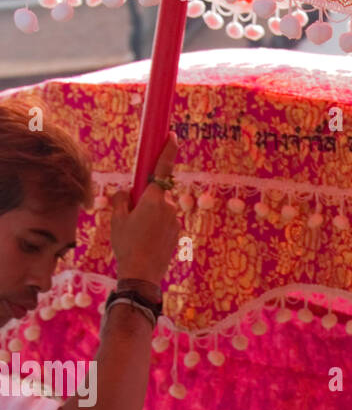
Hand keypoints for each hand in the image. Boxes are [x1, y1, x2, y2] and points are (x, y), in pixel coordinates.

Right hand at [111, 133, 180, 287]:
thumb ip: (122, 199)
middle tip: (131, 216)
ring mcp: (174, 220)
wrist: (142, 274)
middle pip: (155, 192)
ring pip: (159, 209)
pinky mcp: (177, 232)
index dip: (168, 150)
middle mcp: (168, 206)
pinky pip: (164, 222)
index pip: (162, 168)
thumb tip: (128, 192)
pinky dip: (155, 226)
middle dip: (144, 198)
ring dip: (149, 214)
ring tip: (137, 234)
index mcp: (153, 198)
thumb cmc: (127, 244)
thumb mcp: (117, 218)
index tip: (172, 136)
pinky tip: (146, 241)